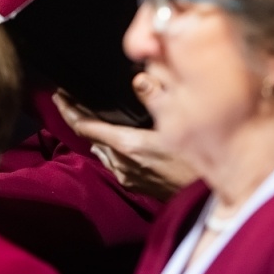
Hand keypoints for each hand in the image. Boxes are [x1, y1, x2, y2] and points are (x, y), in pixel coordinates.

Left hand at [52, 89, 196, 198]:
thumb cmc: (202, 158)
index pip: (86, 126)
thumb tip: (139, 77)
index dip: (69, 110)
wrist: (215, 195)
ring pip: (104, 151)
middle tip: (74, 100)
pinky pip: (116, 163)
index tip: (58, 96)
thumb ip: (157, 97)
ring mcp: (129, 176)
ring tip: (96, 116)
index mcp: (128, 145)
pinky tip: (120, 139)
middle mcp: (122, 163)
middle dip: (82, 119)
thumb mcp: (181, 122)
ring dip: (98, 135)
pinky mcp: (137, 185)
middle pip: (92, 138)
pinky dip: (112, 148)